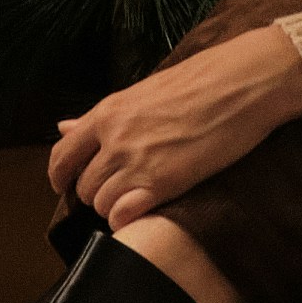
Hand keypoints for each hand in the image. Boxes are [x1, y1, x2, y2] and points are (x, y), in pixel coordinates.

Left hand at [47, 26, 301, 227]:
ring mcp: (136, 161)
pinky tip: (146, 210)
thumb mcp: (141, 94)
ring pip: (101, 204)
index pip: (62, 155)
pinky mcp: (162, 182)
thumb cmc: (197, 83)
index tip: (68, 186)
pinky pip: (122, 215)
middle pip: (83, 187)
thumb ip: (100, 118)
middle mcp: (114, 138)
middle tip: (122, 190)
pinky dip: (128, 220)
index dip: (61, 177)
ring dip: (116, 208)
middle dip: (97, 194)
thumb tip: (61, 126)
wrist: (240, 82)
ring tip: (140, 198)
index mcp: (108, 112)